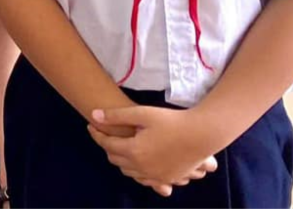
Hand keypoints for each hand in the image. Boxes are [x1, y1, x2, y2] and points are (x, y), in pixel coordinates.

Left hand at [90, 105, 222, 193]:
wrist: (201, 135)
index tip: (91, 124)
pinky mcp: (167, 178)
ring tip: (120, 145)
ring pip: (129, 171)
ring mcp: (156, 176)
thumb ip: (116, 116)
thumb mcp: (142, 113)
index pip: (107, 145)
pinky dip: (136, 170)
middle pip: (116, 159)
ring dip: (121, 159)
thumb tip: (93, 115)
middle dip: (107, 146)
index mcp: (134, 151)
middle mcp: (143, 167)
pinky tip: (138, 159)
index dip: (97, 134)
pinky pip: (144, 179)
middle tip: (105, 133)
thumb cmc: (171, 121)